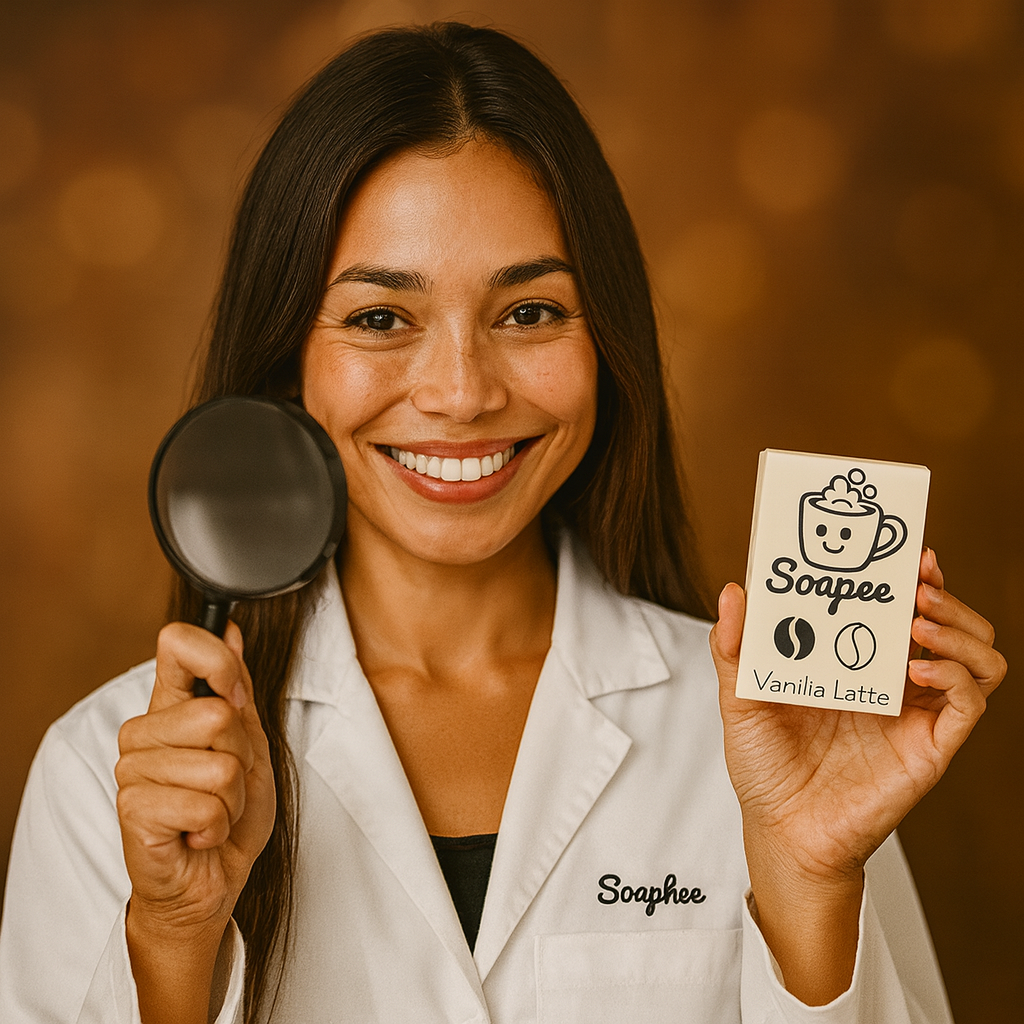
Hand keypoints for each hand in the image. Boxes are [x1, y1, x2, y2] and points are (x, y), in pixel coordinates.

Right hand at [115, 622, 274, 1021]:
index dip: (220, 663)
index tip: (237, 697)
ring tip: (214, 812)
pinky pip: (206, 805)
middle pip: (217, 715)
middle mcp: (144, 731)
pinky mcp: (133, 809)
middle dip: (241, 758)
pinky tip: (198, 834)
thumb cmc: (229, 814)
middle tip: (226, 785)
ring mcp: (133, 769)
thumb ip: (238, 688)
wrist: (211, 879)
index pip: (177, 645)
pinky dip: (218, 826)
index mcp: (171, 705)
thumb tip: (231, 631)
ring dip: (232, 798)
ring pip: (218, 765)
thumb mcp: (250, 744)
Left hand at [709, 547, 1004, 1001]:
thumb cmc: (764, 767)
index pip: (899, 609)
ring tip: (919, 617)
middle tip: (916, 577)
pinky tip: (915, 670)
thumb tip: (733, 591)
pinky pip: (968, 703)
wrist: (780, 830)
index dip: (912, 578)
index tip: (906, 553)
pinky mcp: (931, 746)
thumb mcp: (739, 697)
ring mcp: (916, 714)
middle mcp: (892, 684)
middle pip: (949, 624)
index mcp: (854, 664)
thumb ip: (734, 646)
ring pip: (977, 658)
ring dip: (959, 628)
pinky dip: (953, 677)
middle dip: (941, 593)